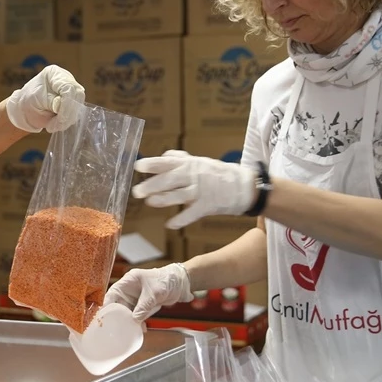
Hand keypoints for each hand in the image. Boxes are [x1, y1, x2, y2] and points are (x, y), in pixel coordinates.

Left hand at [5, 65, 85, 132]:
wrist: (26, 110)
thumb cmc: (28, 101)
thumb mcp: (36, 100)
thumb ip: (52, 102)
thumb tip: (62, 107)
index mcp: (54, 73)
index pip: (68, 87)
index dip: (67, 103)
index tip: (60, 118)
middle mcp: (66, 79)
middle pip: (77, 95)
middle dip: (68, 113)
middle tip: (56, 125)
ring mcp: (71, 90)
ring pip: (78, 105)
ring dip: (67, 119)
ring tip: (53, 125)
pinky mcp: (74, 102)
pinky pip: (76, 112)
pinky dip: (66, 121)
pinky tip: (56, 124)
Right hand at [104, 263, 193, 321]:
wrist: (181, 283)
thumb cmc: (167, 280)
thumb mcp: (154, 293)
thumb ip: (143, 306)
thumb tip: (134, 320)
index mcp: (128, 281)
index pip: (112, 293)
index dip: (105, 305)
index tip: (102, 317)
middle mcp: (129, 290)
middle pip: (117, 305)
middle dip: (117, 316)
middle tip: (115, 327)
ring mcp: (136, 298)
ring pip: (127, 312)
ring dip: (129, 321)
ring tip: (129, 331)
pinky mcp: (143, 305)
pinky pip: (137, 316)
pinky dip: (138, 322)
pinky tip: (141, 329)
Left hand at [133, 150, 257, 228]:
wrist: (244, 186)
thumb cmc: (218, 173)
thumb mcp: (200, 161)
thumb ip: (181, 159)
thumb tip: (163, 156)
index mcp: (190, 164)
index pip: (167, 162)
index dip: (152, 164)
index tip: (138, 166)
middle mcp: (194, 176)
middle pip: (170, 179)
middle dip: (152, 185)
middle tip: (137, 191)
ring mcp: (201, 191)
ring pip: (179, 195)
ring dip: (163, 199)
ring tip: (150, 202)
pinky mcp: (208, 205)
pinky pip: (192, 214)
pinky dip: (180, 220)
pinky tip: (169, 225)